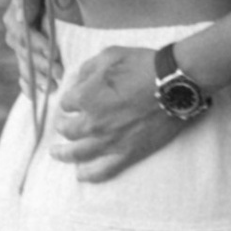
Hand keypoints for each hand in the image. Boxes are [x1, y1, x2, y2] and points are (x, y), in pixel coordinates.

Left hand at [50, 44, 176, 180]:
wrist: (174, 85)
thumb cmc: (143, 66)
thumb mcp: (110, 54)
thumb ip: (89, 68)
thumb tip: (78, 79)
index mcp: (86, 97)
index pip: (66, 103)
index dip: (69, 100)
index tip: (73, 100)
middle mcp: (93, 122)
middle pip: (67, 130)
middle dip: (62, 126)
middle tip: (63, 124)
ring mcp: (109, 141)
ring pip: (78, 153)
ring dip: (64, 153)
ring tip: (57, 153)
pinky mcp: (127, 153)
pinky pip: (104, 170)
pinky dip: (89, 174)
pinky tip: (80, 175)